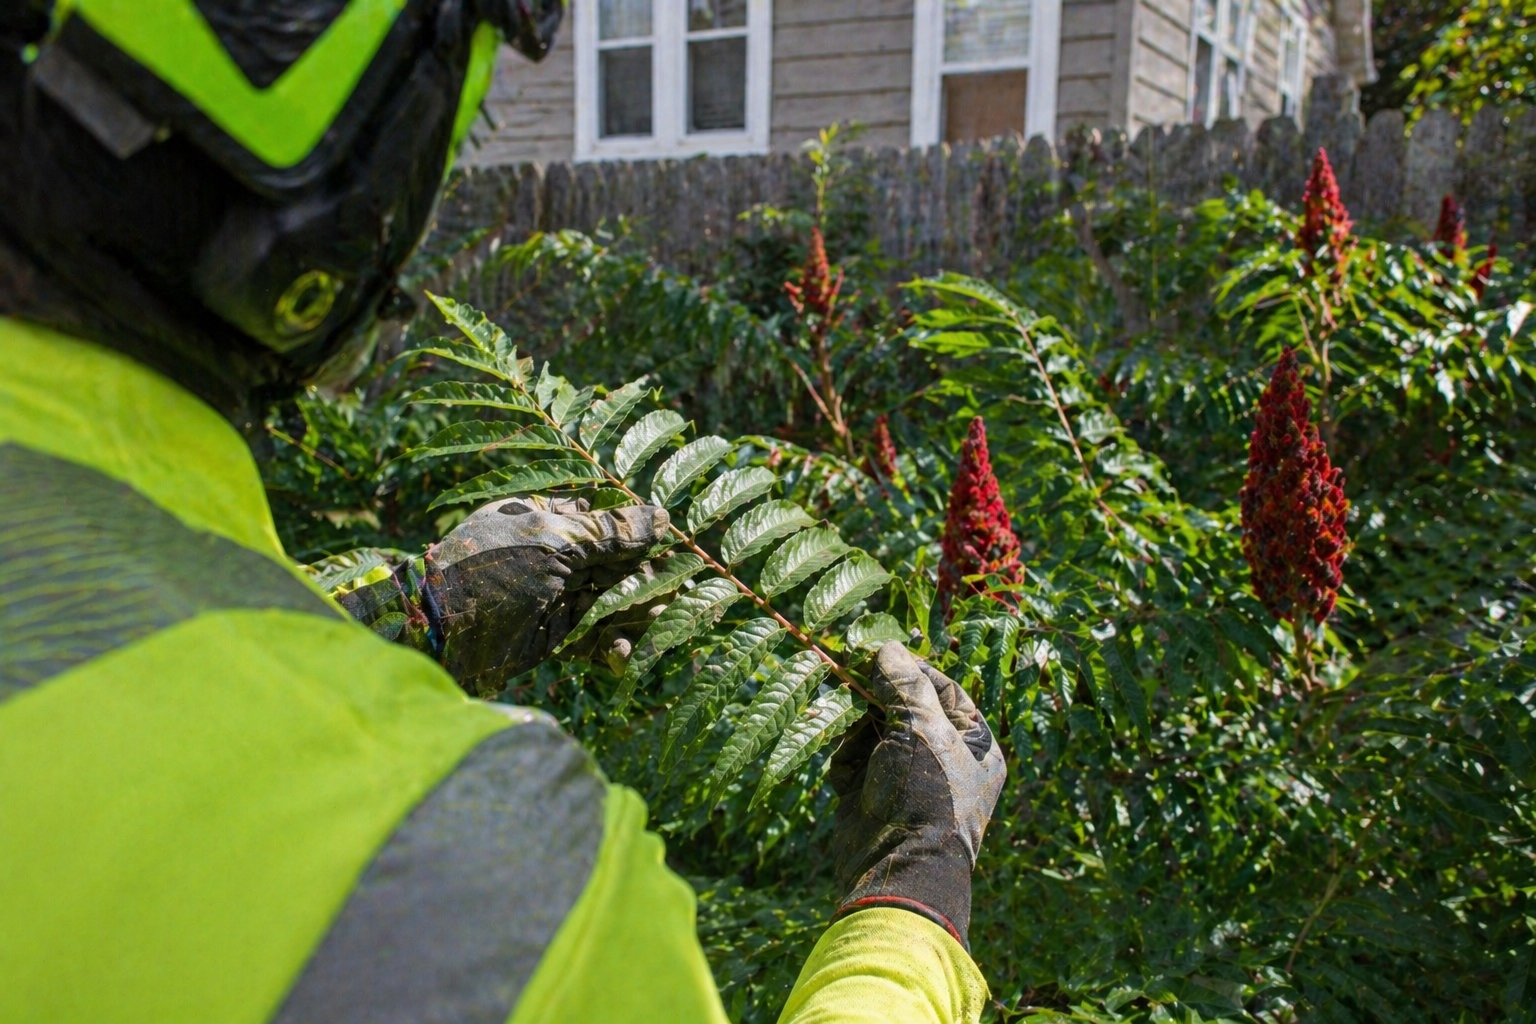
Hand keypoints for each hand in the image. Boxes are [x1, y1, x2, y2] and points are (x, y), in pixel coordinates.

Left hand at [423, 495, 668, 695]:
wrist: (434, 633)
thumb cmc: (487, 571)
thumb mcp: (551, 543)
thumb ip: (609, 534)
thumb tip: (664, 518)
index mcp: (550, 519)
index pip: (611, 522)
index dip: (646, 536)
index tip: (682, 548)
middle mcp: (557, 556)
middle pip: (619, 565)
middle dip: (650, 582)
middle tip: (683, 596)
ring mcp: (556, 597)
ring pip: (613, 603)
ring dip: (638, 616)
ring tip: (660, 629)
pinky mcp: (554, 636)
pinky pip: (596, 638)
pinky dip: (613, 647)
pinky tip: (622, 656)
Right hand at [829, 642, 1005, 949]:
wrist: (898, 870)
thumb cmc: (926, 795)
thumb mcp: (922, 728)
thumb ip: (904, 684)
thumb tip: (887, 648)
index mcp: (974, 747)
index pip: (944, 691)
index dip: (912, 671)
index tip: (881, 656)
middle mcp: (942, 762)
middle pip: (904, 710)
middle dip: (876, 699)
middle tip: (852, 679)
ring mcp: (905, 781)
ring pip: (873, 733)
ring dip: (857, 729)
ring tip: (849, 732)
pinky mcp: (871, 798)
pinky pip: (853, 762)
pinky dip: (845, 761)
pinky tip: (846, 775)